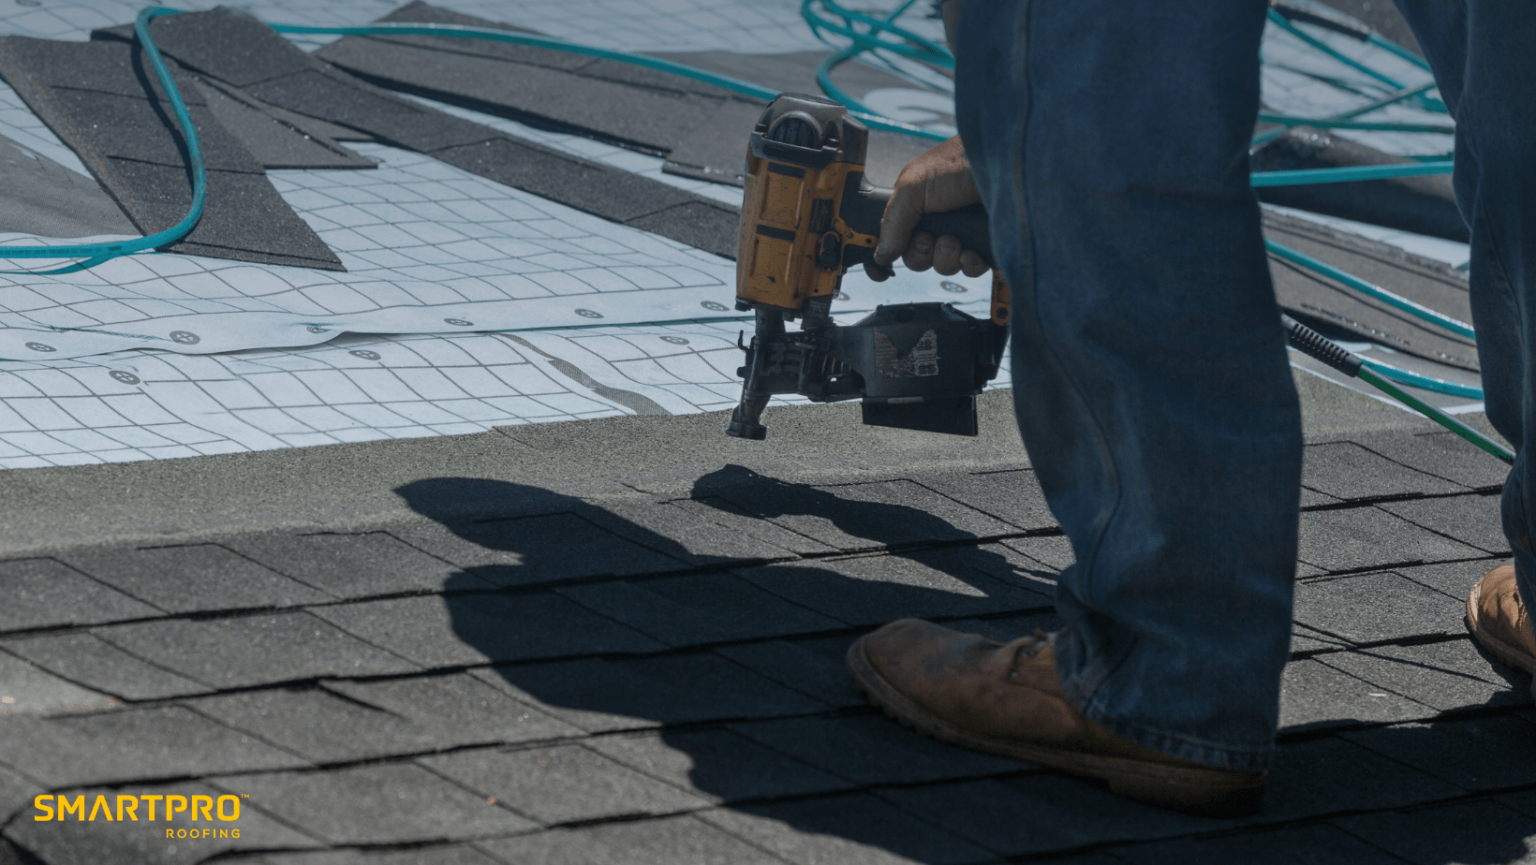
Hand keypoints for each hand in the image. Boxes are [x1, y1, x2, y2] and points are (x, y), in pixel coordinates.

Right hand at [865, 135, 987, 281]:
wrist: (1006, 164)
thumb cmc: (960, 162)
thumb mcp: (913, 186)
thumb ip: (892, 221)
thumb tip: (880, 254)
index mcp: (916, 205)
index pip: (895, 237)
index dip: (888, 252)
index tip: (882, 265)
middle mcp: (938, 220)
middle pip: (916, 257)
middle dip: (921, 253)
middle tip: (930, 238)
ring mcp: (962, 233)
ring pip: (943, 266)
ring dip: (946, 257)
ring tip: (956, 239)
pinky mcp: (985, 244)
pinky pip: (970, 269)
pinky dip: (969, 264)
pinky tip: (972, 250)